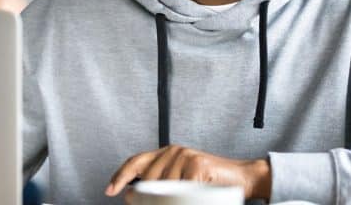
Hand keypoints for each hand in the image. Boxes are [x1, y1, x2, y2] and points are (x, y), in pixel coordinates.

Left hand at [104, 145, 270, 199]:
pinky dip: (187, 197)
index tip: (110, 190)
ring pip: (165, 186)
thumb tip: (135, 195)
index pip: (135, 162)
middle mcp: (173, 151)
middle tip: (157, 203)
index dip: (120, 176)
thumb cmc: (210, 180)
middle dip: (150, 197)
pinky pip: (182, 188)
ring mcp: (184, 156)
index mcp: (166, 154)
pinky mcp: (196, 164)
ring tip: (187, 197)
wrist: (240, 177)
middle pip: (148, 179)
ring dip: (173, 198)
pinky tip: (195, 195)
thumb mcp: (181, 181)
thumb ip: (161, 184)